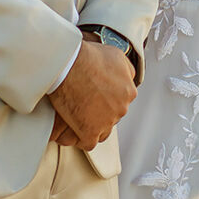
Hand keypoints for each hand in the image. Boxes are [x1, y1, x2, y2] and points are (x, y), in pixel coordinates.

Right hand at [46, 33, 136, 149]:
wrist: (69, 65)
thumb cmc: (89, 57)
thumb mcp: (117, 55)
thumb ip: (127, 70)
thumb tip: (129, 78)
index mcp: (129, 92)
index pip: (122, 101)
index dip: (108, 98)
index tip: (96, 94)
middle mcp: (121, 108)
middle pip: (112, 115)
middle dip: (100, 111)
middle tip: (84, 102)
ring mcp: (106, 122)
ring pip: (102, 131)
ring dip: (93, 125)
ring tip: (79, 116)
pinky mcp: (89, 132)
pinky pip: (89, 142)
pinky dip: (81, 137)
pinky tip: (74, 128)